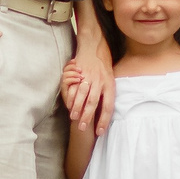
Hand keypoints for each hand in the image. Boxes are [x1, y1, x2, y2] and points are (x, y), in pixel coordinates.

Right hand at [65, 19, 114, 134]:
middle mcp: (101, 83)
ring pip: (84, 96)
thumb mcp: (110, 79)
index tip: (100, 132)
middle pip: (94, 103)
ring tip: (74, 118)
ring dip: (78, 108)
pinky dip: (72, 97)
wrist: (95, 46)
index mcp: (110, 86)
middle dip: (88, 117)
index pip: (108, 107)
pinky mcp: (81, 73)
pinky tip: (69, 104)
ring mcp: (91, 78)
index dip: (104, 120)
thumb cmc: (103, 65)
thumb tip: (107, 110)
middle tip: (82, 128)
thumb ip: (107, 93)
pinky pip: (76, 87)